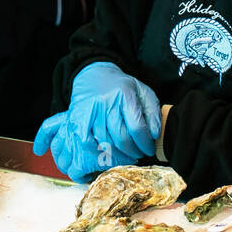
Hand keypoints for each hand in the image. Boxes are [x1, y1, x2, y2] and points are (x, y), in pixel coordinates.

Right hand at [33, 62, 160, 179]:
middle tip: (138, 154)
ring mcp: (90, 111)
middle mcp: (106, 102)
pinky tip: (106, 152)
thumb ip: (153, 113)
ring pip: (105, 143)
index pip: (137, 126)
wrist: (93, 75)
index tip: (149, 149)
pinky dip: (96, 152)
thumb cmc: (121, 88)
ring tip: (125, 156)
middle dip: (133, 152)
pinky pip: (86, 143)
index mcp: (125, 94)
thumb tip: (155, 134)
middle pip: (121, 138)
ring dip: (118, 155)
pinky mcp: (76, 119)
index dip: (145, 143)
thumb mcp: (142, 93)